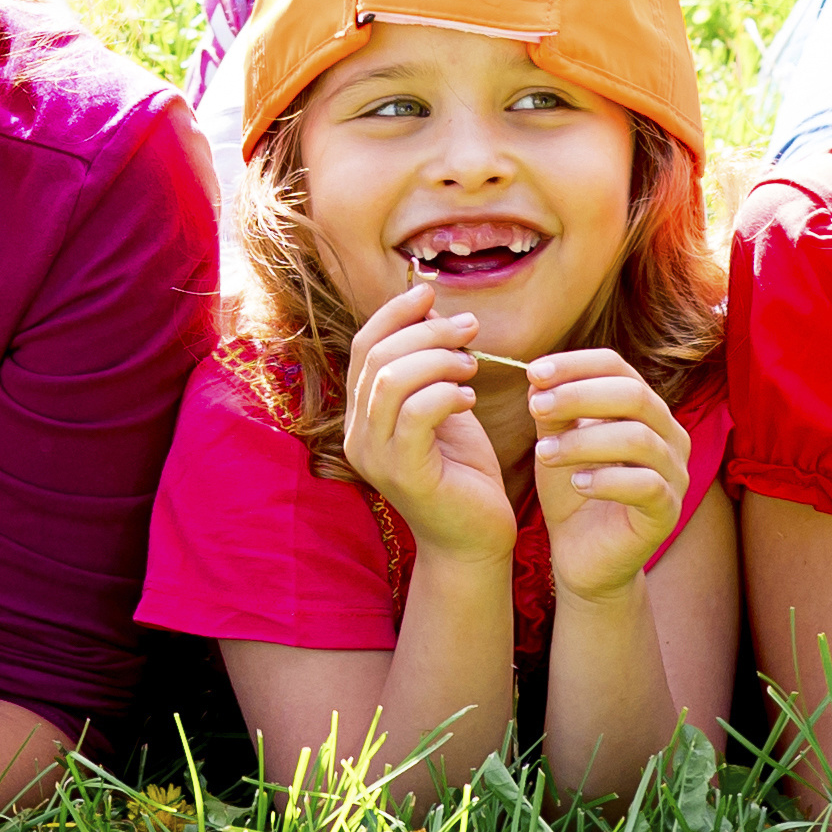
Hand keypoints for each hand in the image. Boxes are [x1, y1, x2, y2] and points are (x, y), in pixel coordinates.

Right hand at [334, 289, 517, 563]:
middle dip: (426, 331)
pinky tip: (469, 399)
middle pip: (377, 357)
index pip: (364, 347)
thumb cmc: (462, 471)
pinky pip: (416, 413)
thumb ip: (430, 366)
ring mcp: (375, 457)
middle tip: (470, 329)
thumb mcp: (443, 407)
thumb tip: (430, 308)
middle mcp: (357, 435)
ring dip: (438, 359)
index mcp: (362, 415)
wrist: (474, 538)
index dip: (394, 313)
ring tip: (472, 366)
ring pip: (392, 380)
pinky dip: (445, 393)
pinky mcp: (403, 473)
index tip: (429, 293)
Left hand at [519, 349, 692, 606]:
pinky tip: (577, 483)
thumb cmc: (573, 492)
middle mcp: (669, 435)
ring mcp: (675, 474)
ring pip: (638, 438)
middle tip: (536, 408)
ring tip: (544, 454)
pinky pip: (646, 485)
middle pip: (634, 395)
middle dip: (579, 395)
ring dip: (584, 440)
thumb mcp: (557, 443)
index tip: (533, 372)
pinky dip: (606, 479)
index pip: (618, 367)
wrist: (583, 556)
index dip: (576, 364)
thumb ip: (554, 411)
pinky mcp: (668, 511)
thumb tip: (538, 376)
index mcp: (645, 410)